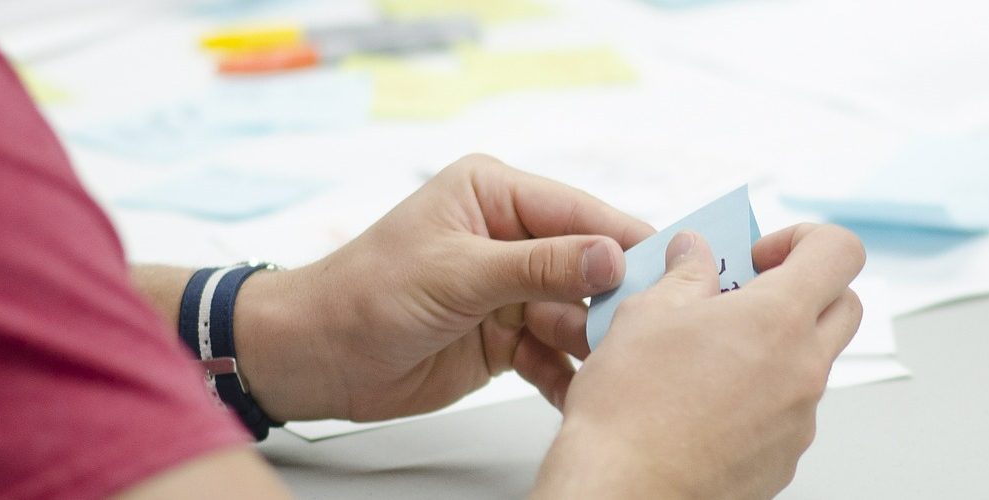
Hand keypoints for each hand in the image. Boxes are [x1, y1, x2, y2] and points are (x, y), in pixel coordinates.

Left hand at [234, 154, 654, 421]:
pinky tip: (582, 393)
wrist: (315, 358)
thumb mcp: (458, 272)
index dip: (626, 241)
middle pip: (588, 267)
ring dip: (593, 344)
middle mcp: (508, 237)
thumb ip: (540, 266)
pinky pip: (554, 354)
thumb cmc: (363, 294)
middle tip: (644, 330)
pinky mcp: (506, 337)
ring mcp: (509, 290)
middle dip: (613, 301)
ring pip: (577, 315)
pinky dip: (567, 375)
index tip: (673, 268)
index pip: (580, 213)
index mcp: (494, 194)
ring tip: (613, 368)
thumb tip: (611, 256)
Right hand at [533, 224, 865, 497]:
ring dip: (777, 347)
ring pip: (812, 363)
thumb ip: (685, 274)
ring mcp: (799, 420)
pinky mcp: (784, 459)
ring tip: (710, 356)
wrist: (625, 491)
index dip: (804, 240)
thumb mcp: (646, 314)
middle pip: (844, 307)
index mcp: (778, 319)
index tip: (760, 256)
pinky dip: (760, 397)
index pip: (840, 252)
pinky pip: (788, 412)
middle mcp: (803, 370)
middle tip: (746, 297)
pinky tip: (706, 404)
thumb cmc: (631, 409)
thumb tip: (695, 253)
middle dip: (804, 291)